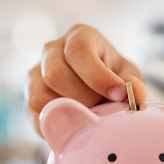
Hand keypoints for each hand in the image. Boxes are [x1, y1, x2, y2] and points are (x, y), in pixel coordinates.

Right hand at [26, 24, 147, 135]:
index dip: (98, 76)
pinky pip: (37, 116)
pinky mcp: (29, 100)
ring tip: (91, 117)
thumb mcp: (128, 75)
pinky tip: (77, 126)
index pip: (78, 51)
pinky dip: (59, 125)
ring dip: (68, 112)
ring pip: (40, 96)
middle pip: (55, 74)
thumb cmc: (113, 77)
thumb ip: (133, 82)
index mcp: (79, 37)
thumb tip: (135, 92)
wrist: (96, 92)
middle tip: (104, 109)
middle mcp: (52, 51)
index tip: (118, 95)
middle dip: (84, 98)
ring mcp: (35, 75)